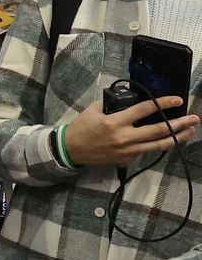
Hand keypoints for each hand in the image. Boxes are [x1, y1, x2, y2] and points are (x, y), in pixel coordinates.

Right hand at [63, 96, 196, 167]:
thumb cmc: (82, 128)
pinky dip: (157, 145)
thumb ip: (113, 105)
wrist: (71, 150)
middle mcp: (124, 137)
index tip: (177, 100)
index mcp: (115, 122)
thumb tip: (130, 100)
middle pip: (158, 130)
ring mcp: (127, 151)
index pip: (144, 110)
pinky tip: (167, 140)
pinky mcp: (126, 160)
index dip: (163, 103)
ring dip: (177, 138)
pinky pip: (145, 151)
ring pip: (158, 145)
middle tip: (193, 118)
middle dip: (179, 124)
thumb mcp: (94, 110)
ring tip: (190, 131)